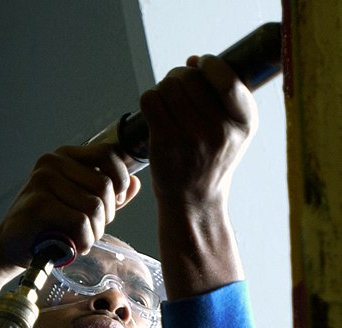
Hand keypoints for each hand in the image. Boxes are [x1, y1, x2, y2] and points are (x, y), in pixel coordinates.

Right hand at [0, 144, 140, 269]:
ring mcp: (42, 181)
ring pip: (94, 206)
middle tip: (92, 231)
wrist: (12, 246)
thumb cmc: (50, 224)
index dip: (120, 181)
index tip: (115, 202)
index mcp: (65, 156)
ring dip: (95, 231)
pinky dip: (83, 240)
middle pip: (104, 186)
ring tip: (81, 240)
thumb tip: (136, 183)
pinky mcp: (37, 204)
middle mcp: (52, 162)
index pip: (108, 154)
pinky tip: (73, 246)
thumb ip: (108, 194)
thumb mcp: (82, 205)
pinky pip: (79, 222)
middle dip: (106, 216)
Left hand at [140, 54, 257, 209]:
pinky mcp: (165, 143)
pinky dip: (150, 98)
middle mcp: (220, 131)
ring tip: (168, 101)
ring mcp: (191, 138)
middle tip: (178, 87)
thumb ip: (226, 94)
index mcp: (244, 123)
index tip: (201, 65)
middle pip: (191, 78)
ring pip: (168, 86)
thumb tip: (194, 60)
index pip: (226, 79)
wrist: (195, 200)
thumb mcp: (235, 131)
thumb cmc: (213, 159)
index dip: (209, 64)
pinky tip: (156, 109)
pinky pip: (150, 100)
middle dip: (180, 75)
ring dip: (164, 87)